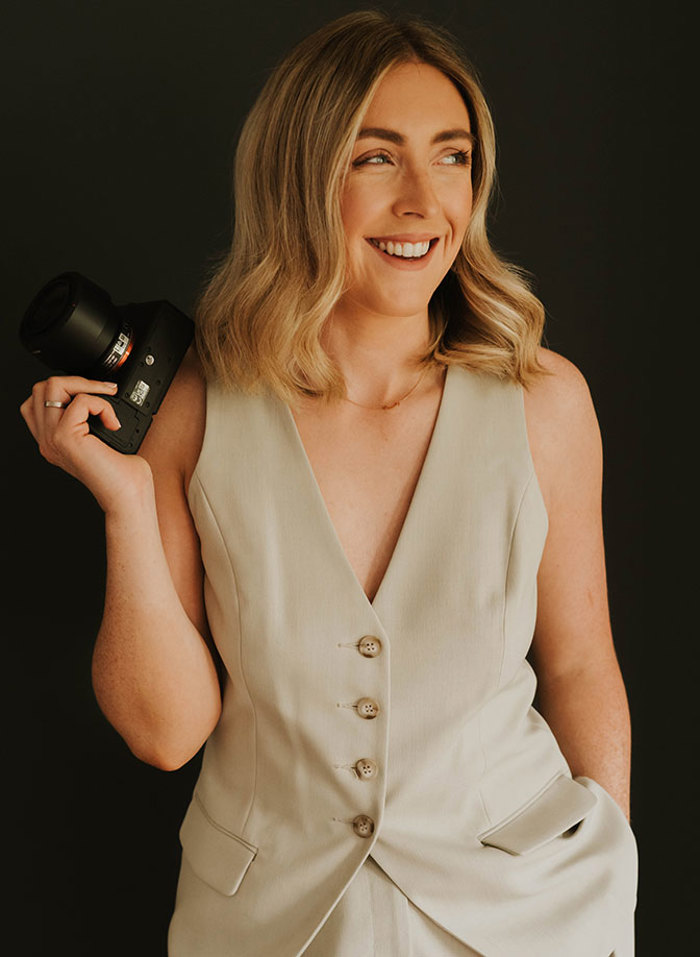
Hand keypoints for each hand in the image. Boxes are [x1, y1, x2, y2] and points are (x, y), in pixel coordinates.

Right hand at [20, 375, 153, 512]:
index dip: (66, 389)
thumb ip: (90, 418)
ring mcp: (52, 439)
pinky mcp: (65, 438)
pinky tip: (113, 422)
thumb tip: (102, 390)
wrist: (128, 496)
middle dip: (75, 381)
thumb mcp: (101, 439)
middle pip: (41, 388)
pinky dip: (102, 404)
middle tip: (103, 393)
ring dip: (85, 386)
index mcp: (52, 440)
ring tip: (106, 402)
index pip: (39, 400)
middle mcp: (47, 440)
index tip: (96, 393)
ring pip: (52, 387)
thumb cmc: (123, 473)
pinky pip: (80, 401)